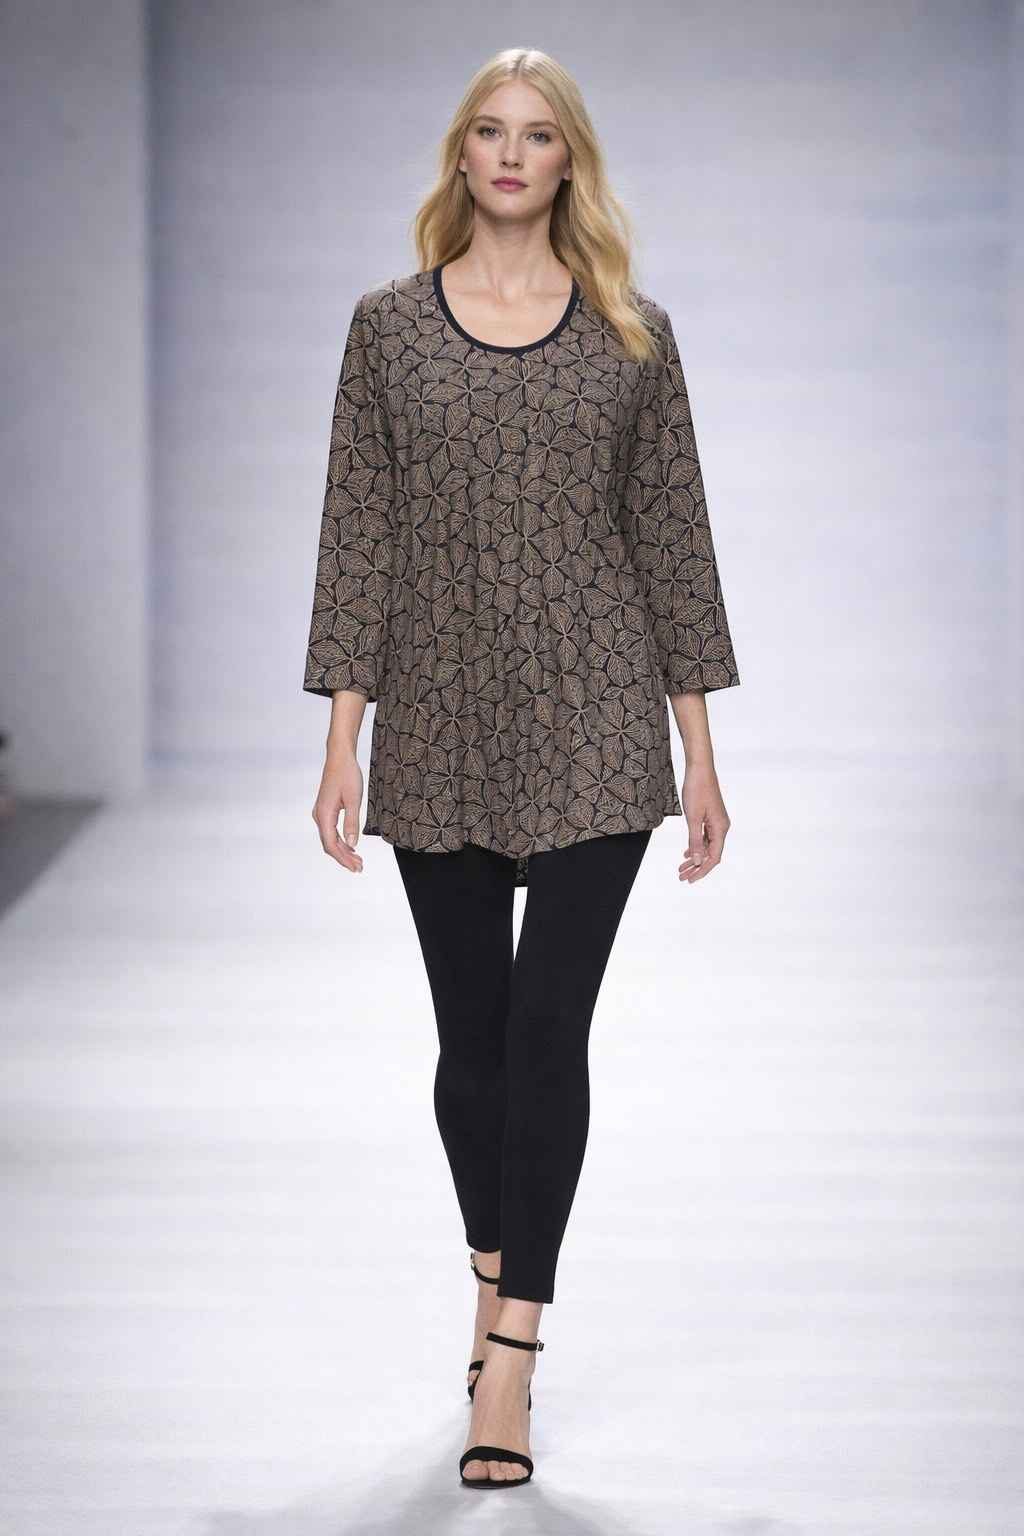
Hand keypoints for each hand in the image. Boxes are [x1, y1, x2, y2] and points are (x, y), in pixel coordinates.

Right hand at [312, 752, 364, 872]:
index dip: (343, 859)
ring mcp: (321, 813)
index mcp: (324, 815)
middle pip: (329, 844)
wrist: (339, 757)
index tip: (355, 867)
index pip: (331, 844)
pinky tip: (351, 846)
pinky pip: (331, 831)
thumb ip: (352, 822)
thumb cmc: (347, 775)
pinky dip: (340, 841)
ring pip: (330, 839)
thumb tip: (352, 844)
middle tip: (359, 867)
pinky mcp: (325, 810)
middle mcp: (319, 816)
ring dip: (343, 851)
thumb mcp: (354, 800)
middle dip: (344, 858)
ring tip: (357, 860)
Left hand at [678, 764, 730, 882]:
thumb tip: (697, 861)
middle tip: (681, 877)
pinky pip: (705, 837)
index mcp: (720, 828)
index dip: (702, 871)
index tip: (690, 880)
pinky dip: (696, 846)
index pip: (713, 857)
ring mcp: (717, 822)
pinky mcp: (711, 817)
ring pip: (707, 846)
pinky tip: (687, 853)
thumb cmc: (697, 790)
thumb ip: (695, 840)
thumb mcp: (693, 818)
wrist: (699, 769)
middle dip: (696, 867)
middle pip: (710, 854)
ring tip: (682, 868)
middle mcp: (722, 827)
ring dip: (695, 858)